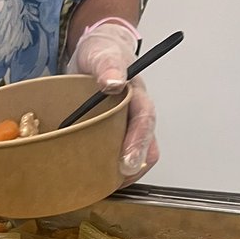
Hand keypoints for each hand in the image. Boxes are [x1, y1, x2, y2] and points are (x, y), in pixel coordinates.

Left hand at [67, 19, 158, 182]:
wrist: (93, 54)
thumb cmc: (100, 53)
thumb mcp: (101, 52)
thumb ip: (108, 65)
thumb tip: (113, 82)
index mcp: (136, 95)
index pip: (144, 120)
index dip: (138, 143)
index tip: (127, 162)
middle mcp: (135, 114)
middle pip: (146, 146)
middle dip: (135, 167)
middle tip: (118, 181)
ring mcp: (126, 127)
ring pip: (135, 156)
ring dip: (123, 173)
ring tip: (104, 186)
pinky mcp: (113, 136)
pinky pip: (116, 157)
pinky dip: (109, 171)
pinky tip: (94, 179)